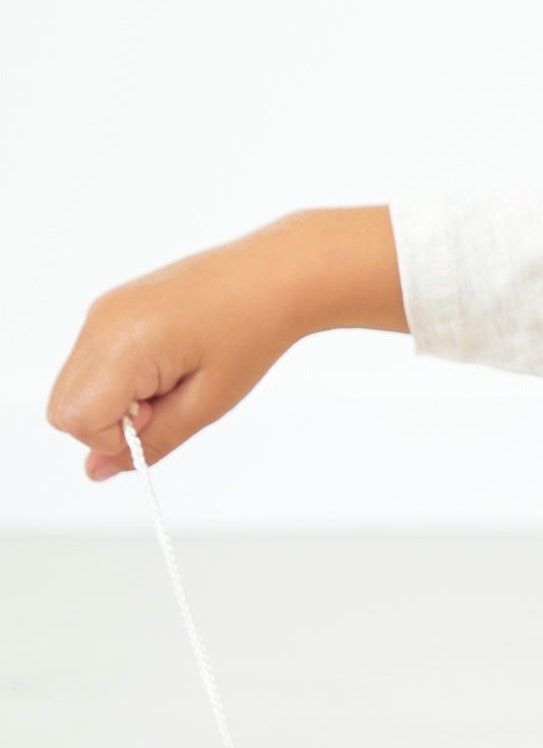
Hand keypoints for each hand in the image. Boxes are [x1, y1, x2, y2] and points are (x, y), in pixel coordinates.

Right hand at [47, 208, 405, 478]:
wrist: (274, 276)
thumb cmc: (251, 332)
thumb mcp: (207, 404)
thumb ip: (150, 442)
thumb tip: (98, 471)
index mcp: (122, 343)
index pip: (75, 419)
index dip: (116, 438)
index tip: (160, 420)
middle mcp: (99, 322)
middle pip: (63, 407)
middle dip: (110, 422)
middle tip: (167, 402)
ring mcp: (101, 312)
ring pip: (75, 387)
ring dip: (117, 400)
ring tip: (172, 380)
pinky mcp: (110, 308)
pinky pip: (93, 363)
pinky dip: (122, 379)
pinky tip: (168, 364)